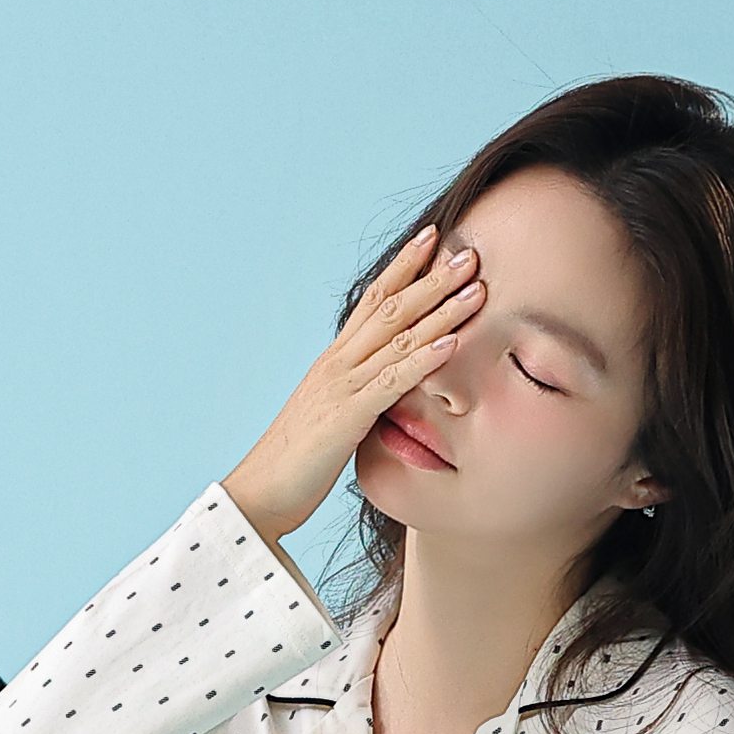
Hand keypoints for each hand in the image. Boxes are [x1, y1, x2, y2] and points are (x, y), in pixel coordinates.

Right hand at [222, 224, 482, 558]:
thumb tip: (382, 390)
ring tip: (476, 288)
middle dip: (431, 278)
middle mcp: (337, 364)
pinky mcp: (347, 417)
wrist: (257, 494)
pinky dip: (423, 360)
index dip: (403, 267)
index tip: (431, 239)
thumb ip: (355, 396)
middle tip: (470, 253)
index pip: (372, 301)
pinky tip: (452, 344)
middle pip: (390, 308)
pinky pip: (391, 382)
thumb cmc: (294, 463)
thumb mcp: (329, 417)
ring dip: (440, 311)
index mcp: (333, 361)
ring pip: (396, 338)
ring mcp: (341, 387)